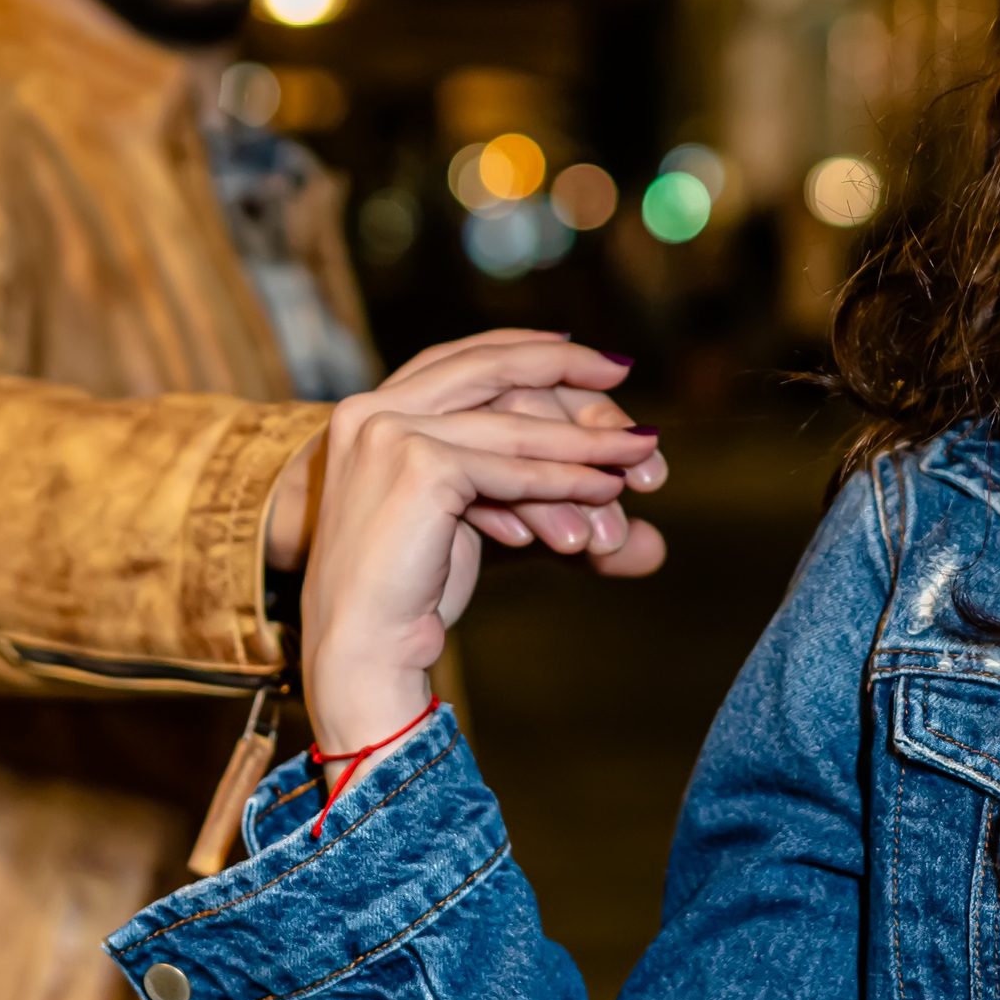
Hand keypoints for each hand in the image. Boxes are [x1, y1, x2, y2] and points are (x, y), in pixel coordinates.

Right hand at [265, 331, 671, 578]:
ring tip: (638, 450)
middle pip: (484, 368)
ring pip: (511, 428)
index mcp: (365, 414)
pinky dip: (567, 479)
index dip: (519, 349)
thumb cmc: (407, 595)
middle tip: (619, 367)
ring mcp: (389, 433)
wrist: (361, 650)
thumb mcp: (470, 520)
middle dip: (560, 364)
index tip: (577, 351)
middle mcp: (370, 411)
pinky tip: (606, 487)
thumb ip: (529, 489)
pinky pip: (514, 470)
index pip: (454, 359)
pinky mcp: (419, 466)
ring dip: (584, 439)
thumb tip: (618, 483)